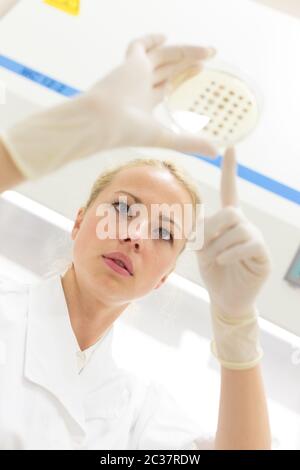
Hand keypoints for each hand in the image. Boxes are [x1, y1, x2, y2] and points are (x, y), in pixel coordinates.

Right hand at [89, 33, 218, 155]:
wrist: (102, 121)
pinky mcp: (130, 63)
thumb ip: (190, 143)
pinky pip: (139, 46)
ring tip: (207, 52)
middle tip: (210, 59)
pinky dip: (151, 39)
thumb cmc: (128, 133)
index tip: (202, 73)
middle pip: (169, 69)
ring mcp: (136, 74)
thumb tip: (216, 153)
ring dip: (184, 52)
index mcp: (146, 103)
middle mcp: (141, 87)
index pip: (167, 87)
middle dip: (188, 63)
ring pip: (163, 57)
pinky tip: (167, 37)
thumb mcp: (166, 138)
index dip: (184, 79)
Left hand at [197, 147, 271, 317]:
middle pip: (230, 212)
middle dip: (211, 229)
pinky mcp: (262, 254)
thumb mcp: (201, 249)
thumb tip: (198, 219)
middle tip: (200, 247)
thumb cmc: (213, 271)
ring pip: (236, 230)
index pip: (230, 191)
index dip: (230, 171)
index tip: (230, 148)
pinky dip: (229, 252)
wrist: (225, 298)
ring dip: (217, 246)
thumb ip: (200, 231)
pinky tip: (221, 261)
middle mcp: (244, 225)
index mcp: (228, 221)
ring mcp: (255, 239)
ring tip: (211, 259)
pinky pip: (248, 244)